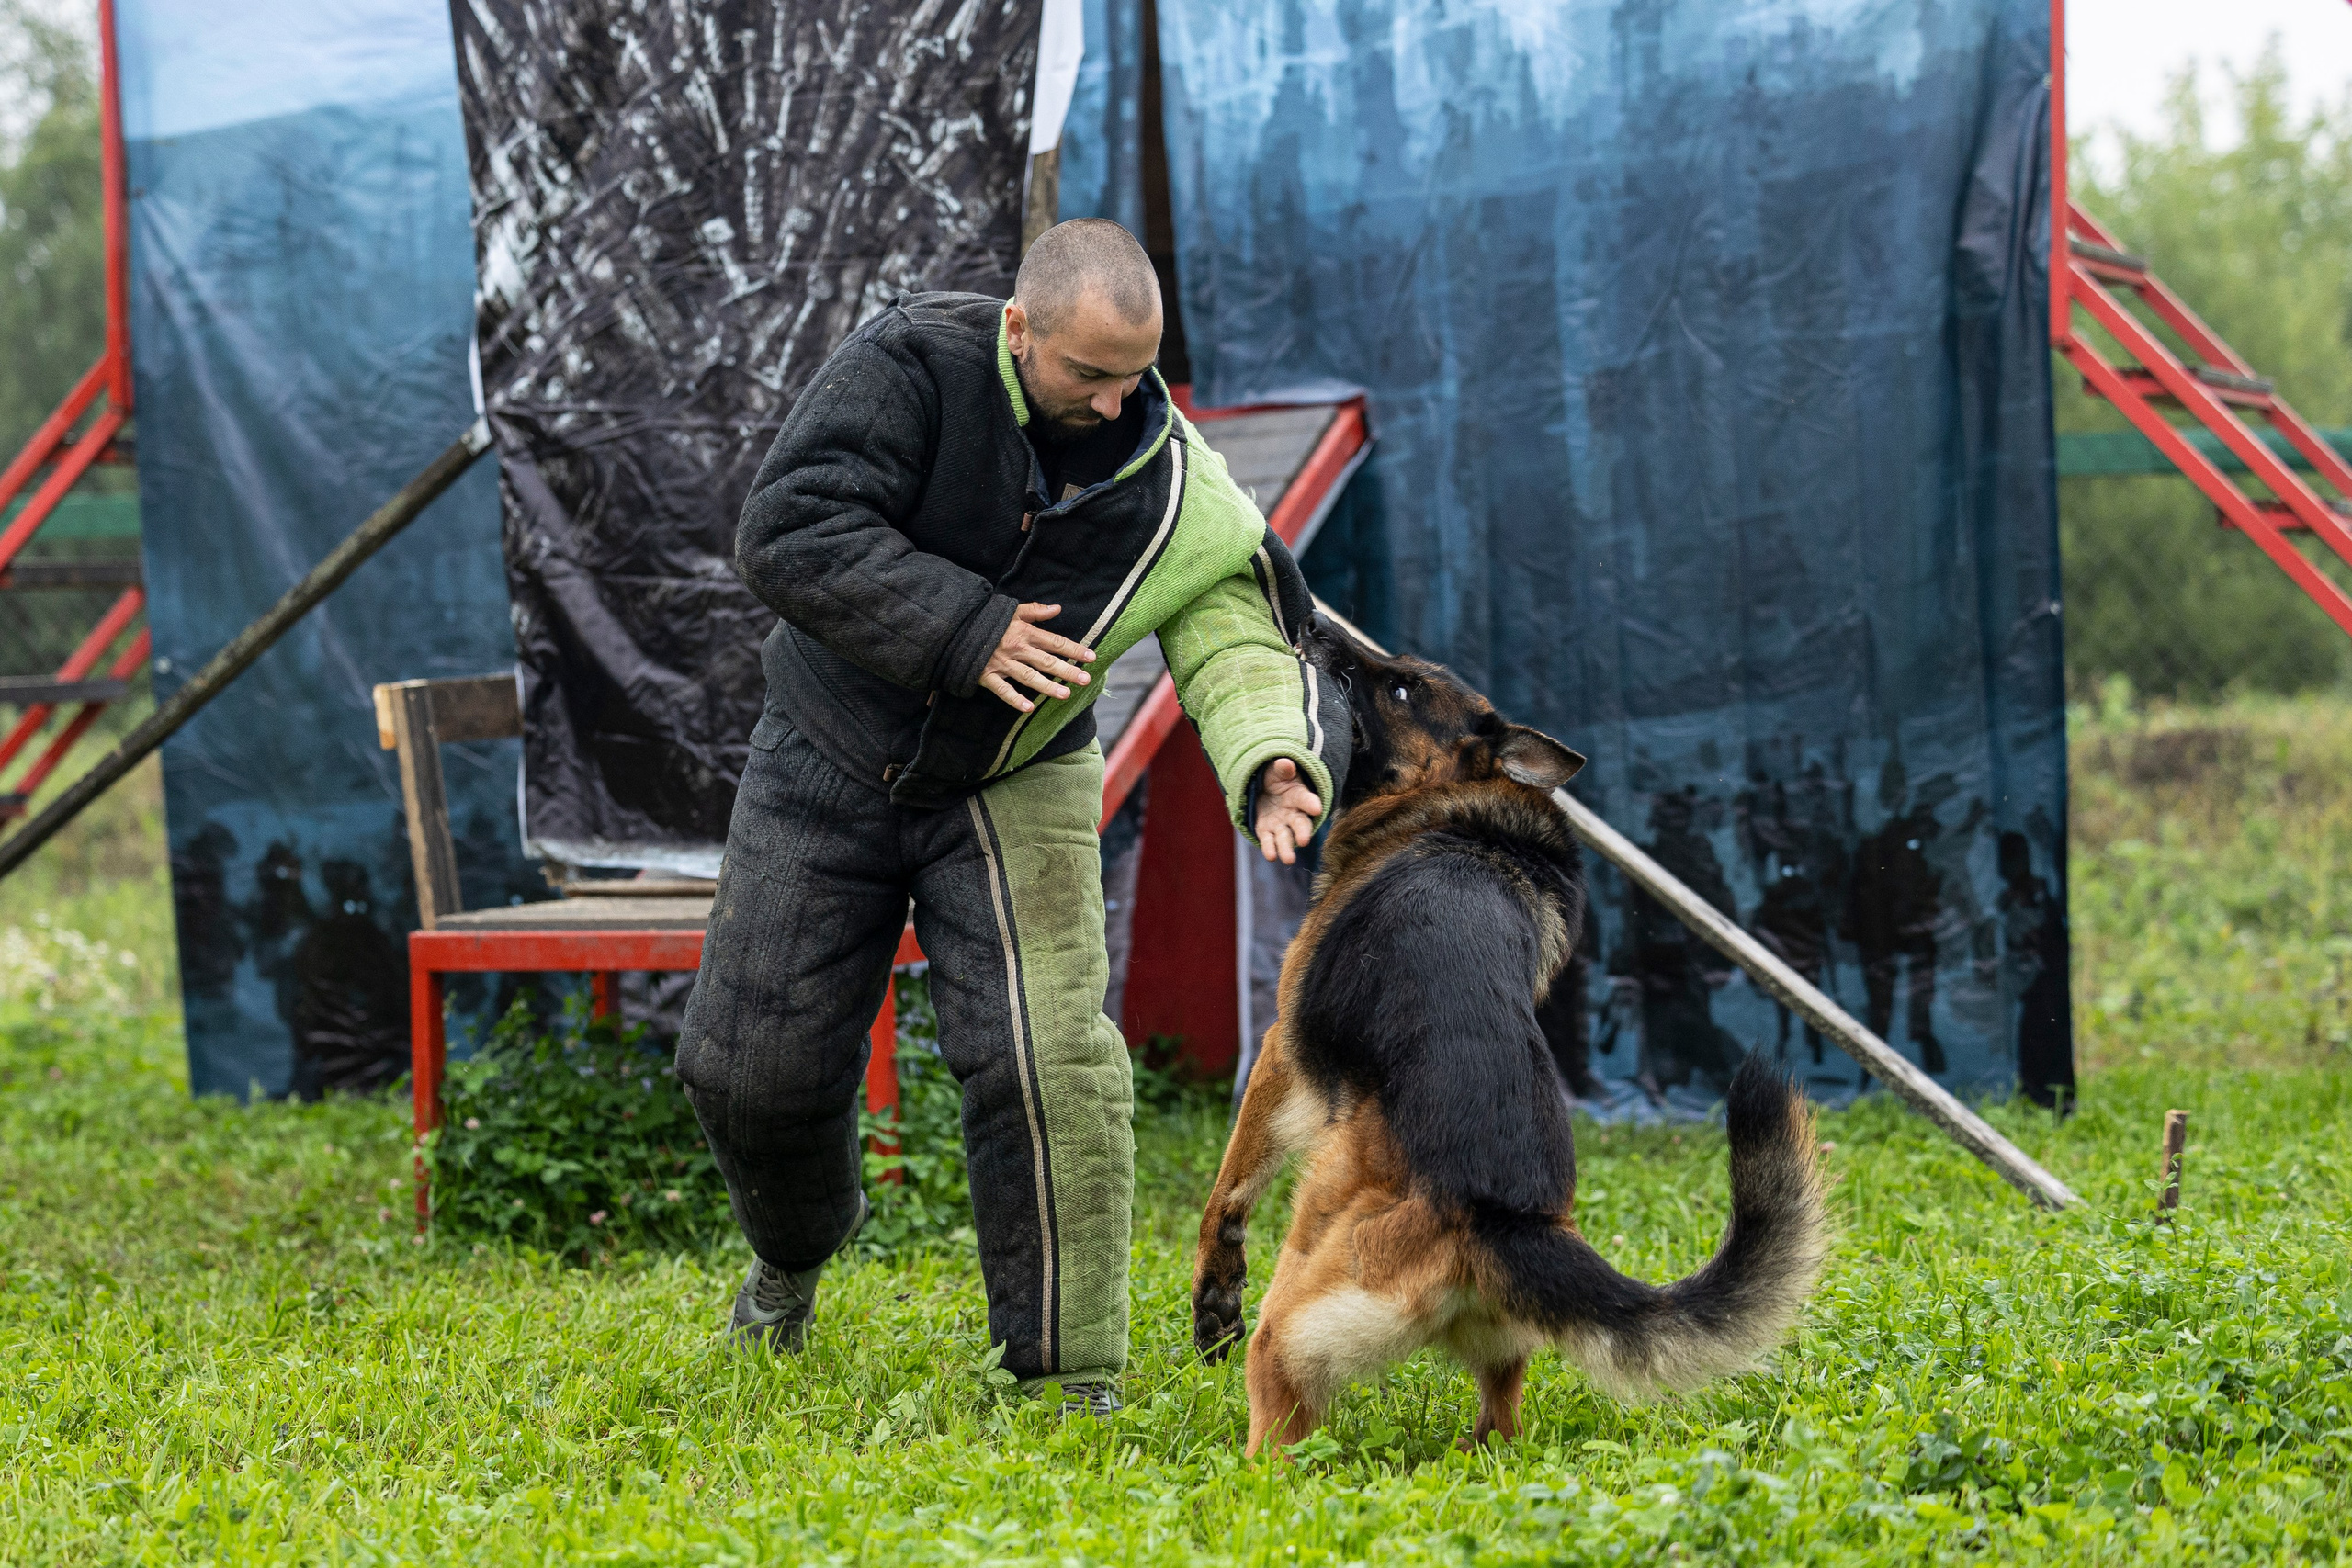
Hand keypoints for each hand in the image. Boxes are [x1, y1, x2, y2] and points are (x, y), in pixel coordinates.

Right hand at [980, 602, 1095, 713]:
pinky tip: (1028, 708)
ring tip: (1065, 695)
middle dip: (1067, 670)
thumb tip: (1058, 608)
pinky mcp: (987, 675)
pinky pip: (1002, 689)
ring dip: (1047, 686)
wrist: (957, 629)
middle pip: (1046, 661)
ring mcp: (1002, 663)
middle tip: (1085, 680)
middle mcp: (1016, 648)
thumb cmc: (988, 621)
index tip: (1092, 657)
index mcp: (1024, 632)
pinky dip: (1014, 699)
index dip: (1074, 649)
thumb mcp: (1012, 611)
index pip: (1055, 642)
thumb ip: (1035, 610)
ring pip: (1028, 676)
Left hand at [1252, 757, 1322, 864]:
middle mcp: (1293, 813)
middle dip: (1302, 832)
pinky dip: (1269, 848)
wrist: (1265, 789)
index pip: (1307, 800)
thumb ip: (1282, 769)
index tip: (1316, 808)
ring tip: (1288, 859)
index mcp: (1299, 796)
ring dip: (1287, 848)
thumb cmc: (1276, 778)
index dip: (1311, 804)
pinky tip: (1271, 856)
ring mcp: (1280, 824)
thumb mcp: (1277, 770)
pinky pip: (1268, 841)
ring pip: (1285, 837)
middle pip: (1300, 824)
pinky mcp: (1266, 830)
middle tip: (1304, 840)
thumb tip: (1285, 764)